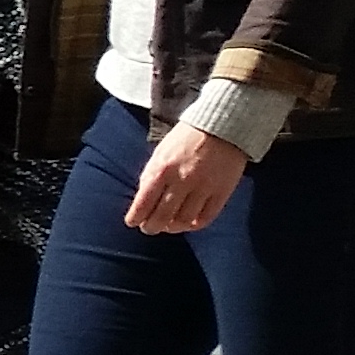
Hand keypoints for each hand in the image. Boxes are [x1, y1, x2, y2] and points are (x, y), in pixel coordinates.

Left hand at [124, 121, 247, 234]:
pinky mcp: (222, 192)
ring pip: (183, 221)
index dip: (136, 217)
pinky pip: (206, 217)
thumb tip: (143, 202)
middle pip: (162, 216)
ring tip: (168, 227)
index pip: (143, 203)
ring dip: (172, 228)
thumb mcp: (161, 152)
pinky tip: (188, 223)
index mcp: (161, 169)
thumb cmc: (186, 138)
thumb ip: (151, 176)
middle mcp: (181, 180)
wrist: (222, 126)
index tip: (133, 222)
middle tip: (149, 228)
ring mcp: (203, 187)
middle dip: (152, 227)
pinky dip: (194, 225)